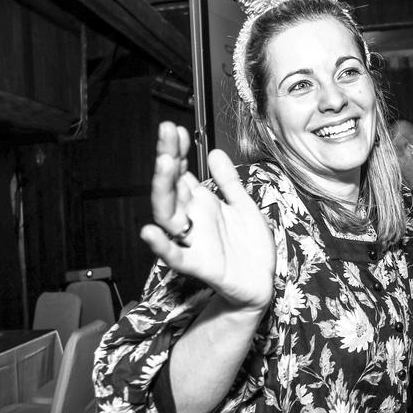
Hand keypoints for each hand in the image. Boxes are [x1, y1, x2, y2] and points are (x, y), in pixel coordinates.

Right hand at [140, 122, 274, 310]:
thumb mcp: (243, 206)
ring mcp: (194, 241)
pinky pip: (176, 256)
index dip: (178, 151)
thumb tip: (214, 152)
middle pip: (172, 188)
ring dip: (164, 190)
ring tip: (165, 164)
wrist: (262, 283)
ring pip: (169, 215)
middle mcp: (193, 220)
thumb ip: (228, 181)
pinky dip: (162, 245)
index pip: (182, 173)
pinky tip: (150, 232)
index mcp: (202, 205)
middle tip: (167, 134)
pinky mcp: (199, 265)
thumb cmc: (249, 247)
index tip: (175, 129)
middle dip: (168, 159)